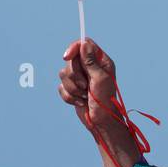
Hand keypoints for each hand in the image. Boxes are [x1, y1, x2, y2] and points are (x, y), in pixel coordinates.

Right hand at [59, 38, 140, 166]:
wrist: (102, 123)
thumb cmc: (105, 101)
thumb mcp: (100, 79)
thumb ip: (91, 62)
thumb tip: (83, 44)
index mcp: (100, 62)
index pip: (84, 44)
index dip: (73, 48)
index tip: (67, 57)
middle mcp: (89, 68)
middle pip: (71, 59)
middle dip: (74, 75)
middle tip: (85, 85)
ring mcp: (80, 78)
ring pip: (63, 74)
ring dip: (73, 88)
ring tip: (84, 96)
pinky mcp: (72, 90)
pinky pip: (61, 87)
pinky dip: (69, 96)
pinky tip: (80, 102)